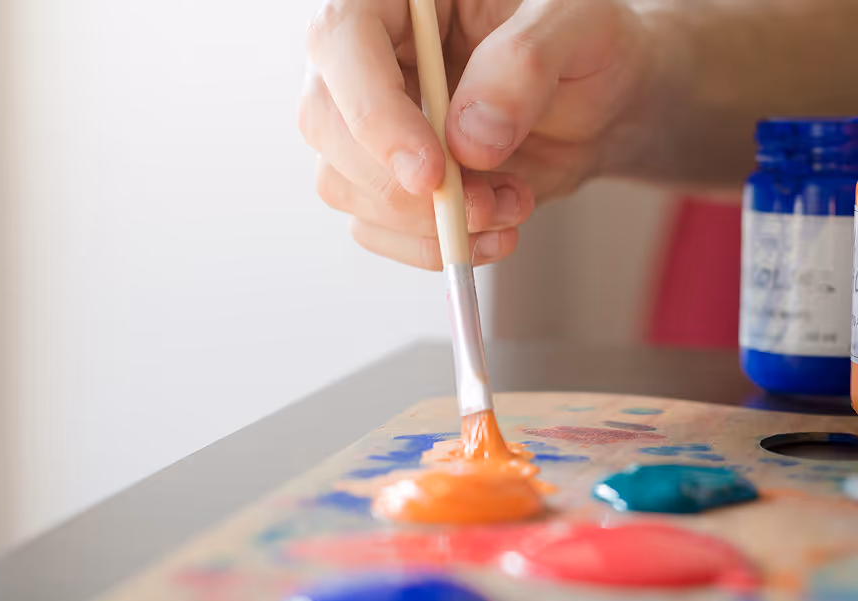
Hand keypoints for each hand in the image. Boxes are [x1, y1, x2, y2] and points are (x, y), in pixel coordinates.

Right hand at [299, 0, 648, 269]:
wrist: (598, 104)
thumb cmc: (585, 47)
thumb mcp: (579, 28)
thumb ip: (524, 66)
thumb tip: (468, 141)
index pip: (342, 42)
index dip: (374, 113)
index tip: (429, 173)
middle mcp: (370, 58)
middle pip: (326, 124)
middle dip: (402, 187)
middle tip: (480, 205)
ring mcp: (371, 123)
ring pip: (344, 186)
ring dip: (423, 222)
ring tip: (508, 206)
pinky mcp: (385, 178)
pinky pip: (373, 228)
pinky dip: (429, 247)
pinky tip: (489, 233)